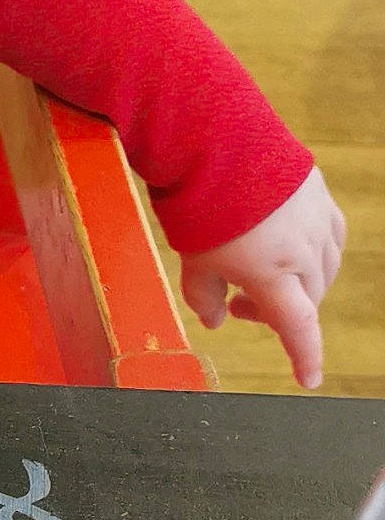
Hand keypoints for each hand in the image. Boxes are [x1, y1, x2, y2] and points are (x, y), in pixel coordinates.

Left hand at [179, 167, 345, 389]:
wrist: (215, 140)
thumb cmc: (199, 204)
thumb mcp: (193, 260)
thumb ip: (204, 297)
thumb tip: (215, 320)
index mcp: (273, 275)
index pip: (298, 328)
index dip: (304, 357)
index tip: (308, 379)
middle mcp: (304, 252)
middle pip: (304, 299)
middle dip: (274, 311)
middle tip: (238, 304)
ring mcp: (317, 222)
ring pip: (320, 269)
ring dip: (294, 281)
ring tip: (255, 271)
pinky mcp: (320, 196)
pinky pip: (326, 236)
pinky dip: (308, 251)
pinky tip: (283, 243)